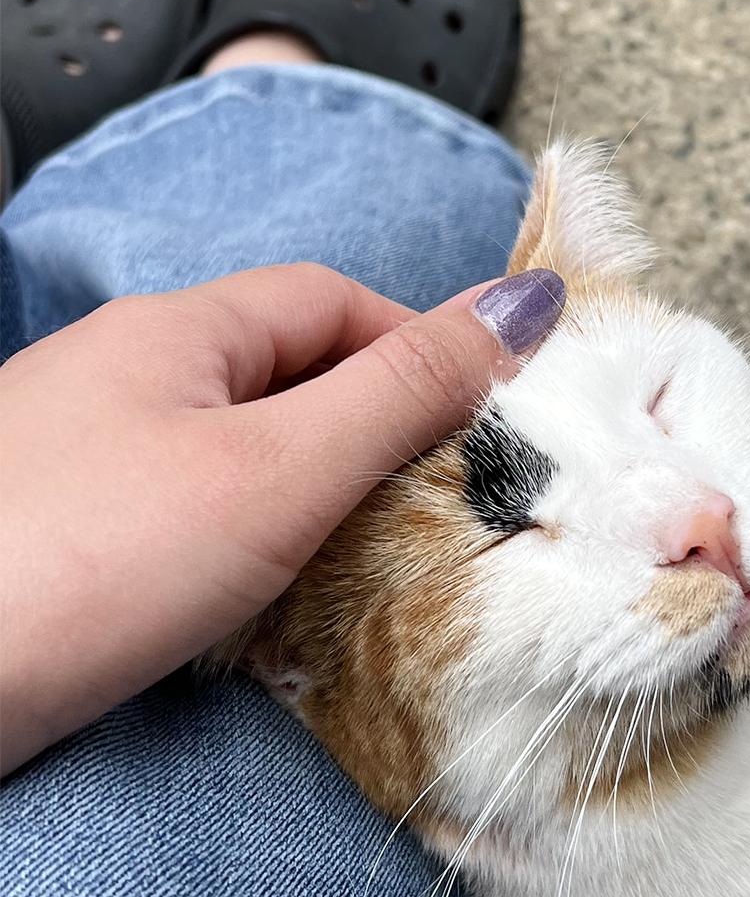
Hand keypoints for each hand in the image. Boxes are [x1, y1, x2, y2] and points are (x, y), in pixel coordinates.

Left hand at [0, 261, 562, 775]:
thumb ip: (403, 392)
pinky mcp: (78, 535)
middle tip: (452, 498)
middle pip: (290, 371)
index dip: (424, 345)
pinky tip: (281, 594)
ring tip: (382, 554)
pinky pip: (200, 510)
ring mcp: (94, 455)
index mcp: (175, 331)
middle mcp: (126, 375)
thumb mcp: (281, 469)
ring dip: (325, 488)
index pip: (333, 301)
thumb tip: (523, 303)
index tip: (492, 420)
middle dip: (382, 423)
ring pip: (245, 446)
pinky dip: (262, 540)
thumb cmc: (93, 562)